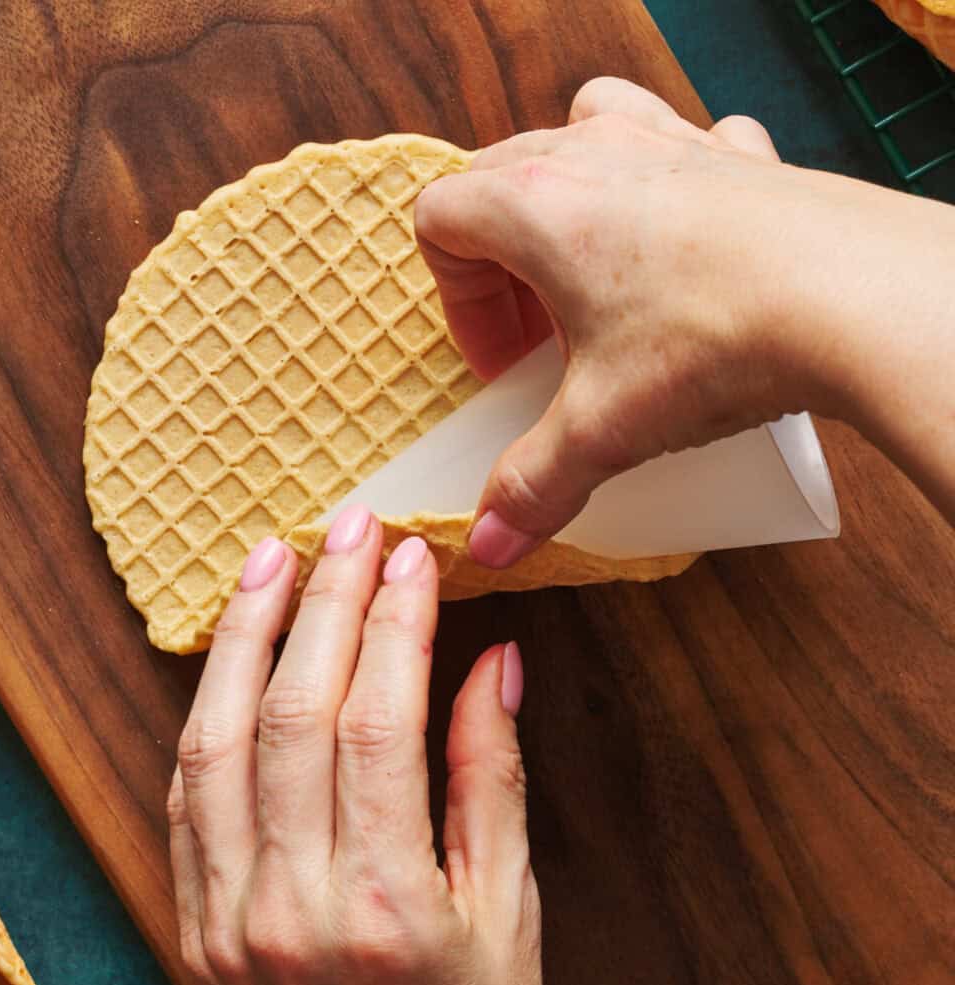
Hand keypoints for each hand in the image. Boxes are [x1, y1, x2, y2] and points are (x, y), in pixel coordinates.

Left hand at [167, 509, 540, 984]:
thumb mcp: (508, 914)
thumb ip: (495, 780)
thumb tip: (494, 666)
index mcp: (387, 905)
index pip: (379, 719)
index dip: (394, 622)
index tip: (411, 558)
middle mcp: (291, 905)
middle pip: (294, 710)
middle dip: (324, 600)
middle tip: (350, 528)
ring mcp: (228, 916)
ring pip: (217, 738)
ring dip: (244, 635)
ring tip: (273, 558)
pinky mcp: (197, 922)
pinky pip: (185, 791)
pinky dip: (208, 707)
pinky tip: (234, 651)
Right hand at [416, 77, 807, 566]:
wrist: (854, 297)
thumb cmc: (714, 341)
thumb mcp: (604, 427)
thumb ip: (535, 485)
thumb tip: (490, 542)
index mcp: (536, 207)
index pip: (442, 220)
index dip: (457, 299)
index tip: (502, 361)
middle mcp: (594, 153)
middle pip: (499, 178)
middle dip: (502, 262)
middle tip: (539, 335)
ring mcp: (669, 142)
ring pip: (581, 130)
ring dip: (568, 194)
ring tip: (594, 268)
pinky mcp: (734, 156)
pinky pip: (676, 140)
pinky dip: (661, 182)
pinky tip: (682, 243)